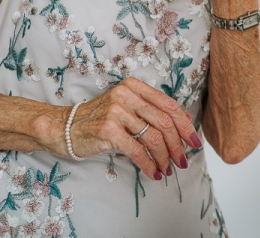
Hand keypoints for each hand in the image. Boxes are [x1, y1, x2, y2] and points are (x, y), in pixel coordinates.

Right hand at [66, 77, 201, 179]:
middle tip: (182, 160)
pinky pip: (137, 150)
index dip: (185, 125)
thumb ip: (153, 111)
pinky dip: (149, 164)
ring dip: (164, 157)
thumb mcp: (128, 108)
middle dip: (177, 145)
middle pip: (164, 122)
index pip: (169, 105)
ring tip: (167, 169)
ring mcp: (117, 111)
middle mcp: (126, 95)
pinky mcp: (108, 129)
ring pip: (153, 137)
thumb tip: (185, 120)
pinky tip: (153, 173)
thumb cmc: (100, 119)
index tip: (194, 142)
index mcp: (135, 86)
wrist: (65, 128)